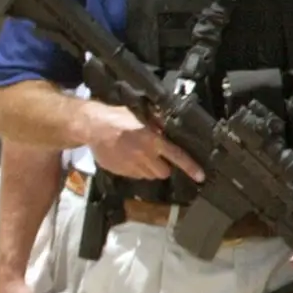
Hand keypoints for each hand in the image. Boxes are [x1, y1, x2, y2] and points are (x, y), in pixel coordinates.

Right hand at [82, 101, 203, 182]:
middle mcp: (144, 156)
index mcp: (153, 141)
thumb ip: (156, 124)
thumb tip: (168, 128)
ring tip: (141, 157)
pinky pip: (134, 176)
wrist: (92, 126)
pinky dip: (135, 171)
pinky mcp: (121, 172)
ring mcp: (131, 166)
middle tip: (157, 158)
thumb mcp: (140, 115)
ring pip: (149, 176)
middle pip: (163, 172)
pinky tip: (128, 159)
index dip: (191, 168)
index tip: (200, 176)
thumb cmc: (116, 117)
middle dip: (163, 167)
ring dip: (149, 169)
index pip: (177, 157)